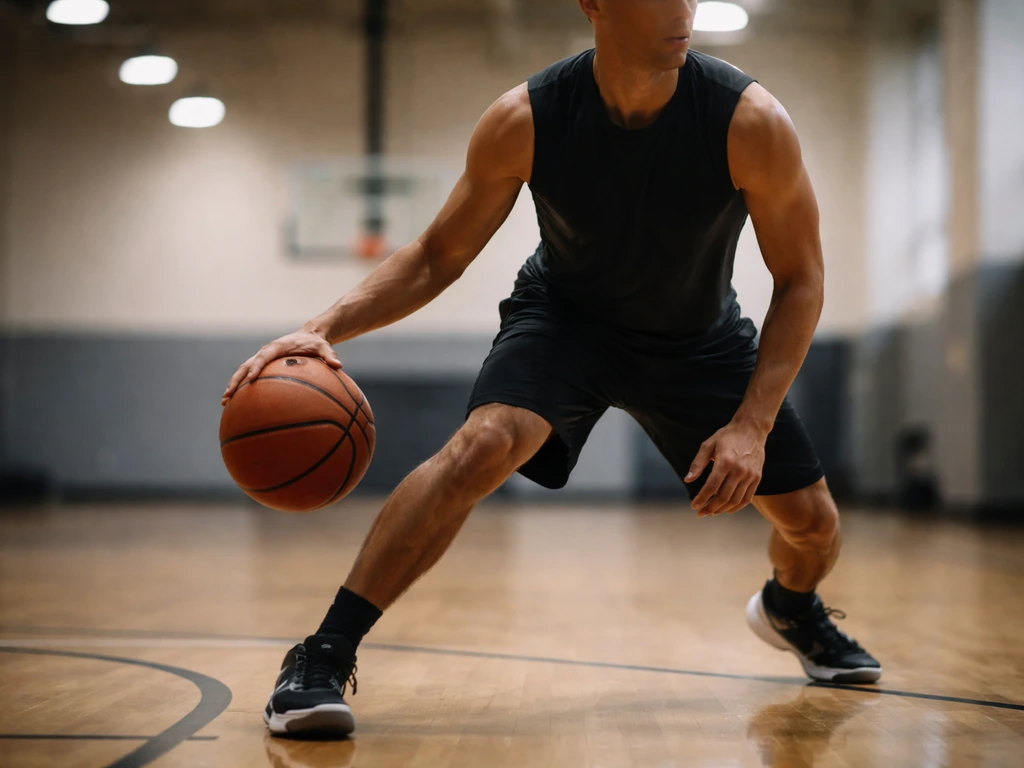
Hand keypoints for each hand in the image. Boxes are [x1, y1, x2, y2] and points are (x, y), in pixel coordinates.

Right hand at [221, 324, 341, 405]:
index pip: (263, 357)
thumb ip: (330, 356)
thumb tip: (338, 365)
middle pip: (245, 366)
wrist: (309, 336)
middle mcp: (265, 352)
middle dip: (236, 381)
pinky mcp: (262, 365)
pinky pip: (249, 376)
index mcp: (277, 347)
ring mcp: (262, 358)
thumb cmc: (316, 343)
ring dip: (233, 386)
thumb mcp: (324, 347)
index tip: (251, 380)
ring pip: (243, 371)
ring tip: (225, 403)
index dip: (256, 368)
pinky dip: (242, 388)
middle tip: (227, 396)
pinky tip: (238, 405)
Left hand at [685, 420, 766, 516]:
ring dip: (722, 510)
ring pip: (735, 500)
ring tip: (712, 512)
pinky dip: (736, 507)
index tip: (693, 506)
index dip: (701, 499)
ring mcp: (750, 475)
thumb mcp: (708, 445)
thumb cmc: (726, 436)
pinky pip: (747, 498)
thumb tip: (688, 480)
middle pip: (723, 497)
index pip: (711, 487)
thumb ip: (697, 464)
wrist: (751, 429)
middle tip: (701, 513)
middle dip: (710, 508)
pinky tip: (726, 509)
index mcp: (725, 462)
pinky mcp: (757, 478)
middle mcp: (739, 470)